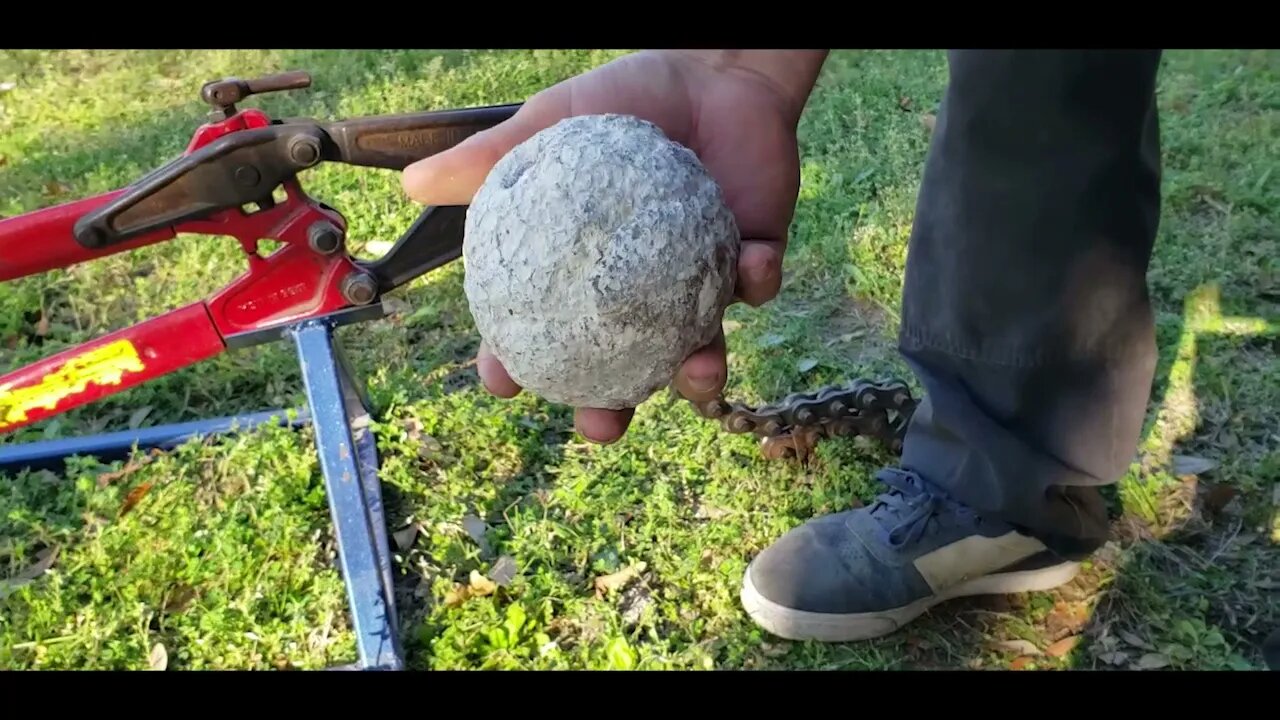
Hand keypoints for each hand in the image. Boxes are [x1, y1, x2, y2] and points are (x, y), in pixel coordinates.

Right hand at [402, 50, 824, 442]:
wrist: (707, 67)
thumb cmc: (624, 101)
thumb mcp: (552, 125)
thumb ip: (490, 157)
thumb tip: (413, 184)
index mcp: (588, 275)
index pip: (544, 335)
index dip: (519, 366)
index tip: (502, 382)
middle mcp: (641, 293)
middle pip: (621, 373)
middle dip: (612, 409)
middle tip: (602, 424)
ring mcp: (698, 284)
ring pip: (698, 349)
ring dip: (700, 372)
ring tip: (698, 372)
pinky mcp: (752, 259)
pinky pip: (755, 282)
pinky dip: (754, 278)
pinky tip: (749, 264)